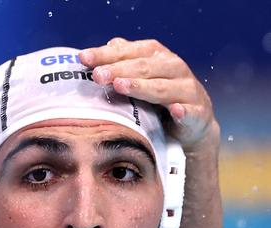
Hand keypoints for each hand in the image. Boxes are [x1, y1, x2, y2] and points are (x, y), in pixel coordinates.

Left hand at [80, 37, 218, 153]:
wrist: (193, 122)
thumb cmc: (159, 97)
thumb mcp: (141, 77)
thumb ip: (121, 63)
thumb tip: (96, 52)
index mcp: (158, 57)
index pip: (131, 51)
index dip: (107, 54)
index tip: (83, 58)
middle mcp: (174, 68)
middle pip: (144, 67)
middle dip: (119, 70)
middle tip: (97, 75)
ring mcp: (187, 90)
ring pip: (163, 88)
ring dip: (141, 87)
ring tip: (120, 86)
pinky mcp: (197, 113)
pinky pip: (189, 111)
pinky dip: (183, 111)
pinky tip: (174, 110)